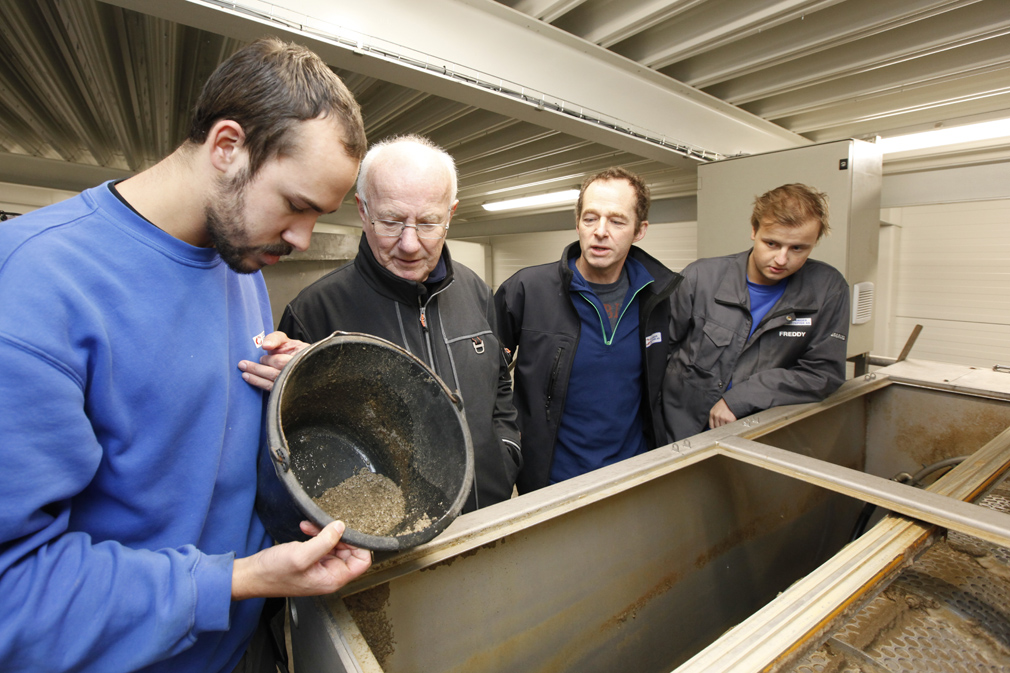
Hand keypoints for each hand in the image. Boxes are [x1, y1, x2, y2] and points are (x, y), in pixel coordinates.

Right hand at [231, 521, 371, 599]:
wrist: (252, 575)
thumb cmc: (274, 573)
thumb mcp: (301, 555)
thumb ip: (325, 541)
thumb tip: (342, 527)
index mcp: (333, 579)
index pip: (362, 561)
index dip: (358, 545)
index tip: (346, 531)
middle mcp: (330, 574)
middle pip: (349, 550)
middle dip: (337, 535)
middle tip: (323, 527)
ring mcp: (321, 567)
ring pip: (335, 544)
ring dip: (324, 532)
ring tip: (309, 528)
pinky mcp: (311, 560)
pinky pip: (322, 543)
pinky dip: (316, 534)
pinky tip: (305, 529)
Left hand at [238, 331, 308, 390]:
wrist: (298, 361)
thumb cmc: (290, 350)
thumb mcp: (284, 340)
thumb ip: (274, 338)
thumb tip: (265, 346)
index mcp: (300, 358)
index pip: (282, 362)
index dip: (270, 360)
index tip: (262, 358)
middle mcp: (297, 372)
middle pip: (276, 374)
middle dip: (258, 369)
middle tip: (243, 364)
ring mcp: (293, 383)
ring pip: (273, 383)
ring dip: (256, 378)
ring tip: (244, 373)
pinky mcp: (285, 390)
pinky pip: (271, 388)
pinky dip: (259, 383)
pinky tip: (250, 379)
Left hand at [708, 398, 736, 427]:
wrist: (731, 401)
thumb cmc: (723, 405)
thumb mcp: (715, 409)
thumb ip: (713, 416)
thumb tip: (713, 426)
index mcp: (712, 413)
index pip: (711, 426)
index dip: (715, 427)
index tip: (717, 428)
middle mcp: (716, 416)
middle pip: (717, 427)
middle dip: (720, 425)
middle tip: (724, 422)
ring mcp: (723, 418)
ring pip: (723, 427)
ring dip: (725, 425)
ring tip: (727, 419)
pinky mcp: (729, 419)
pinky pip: (729, 426)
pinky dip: (730, 424)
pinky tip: (730, 419)